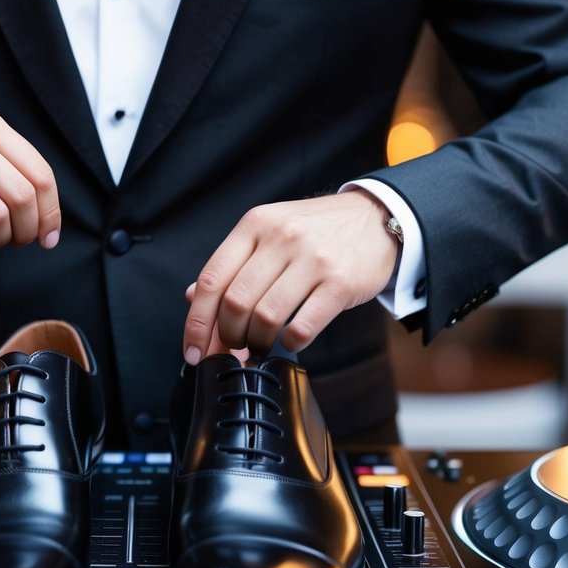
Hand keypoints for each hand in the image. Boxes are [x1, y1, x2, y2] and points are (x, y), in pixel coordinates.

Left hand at [182, 191, 398, 362]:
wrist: (375, 217)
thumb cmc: (315, 231)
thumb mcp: (269, 234)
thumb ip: (232, 264)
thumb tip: (192, 298)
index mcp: (254, 225)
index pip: (211, 280)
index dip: (196, 323)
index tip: (192, 350)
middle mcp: (281, 238)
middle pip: (235, 303)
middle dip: (228, 337)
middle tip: (234, 349)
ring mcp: (312, 259)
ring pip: (266, 317)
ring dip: (258, 342)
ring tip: (261, 346)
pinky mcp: (340, 282)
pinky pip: (303, 326)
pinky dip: (290, 343)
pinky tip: (291, 340)